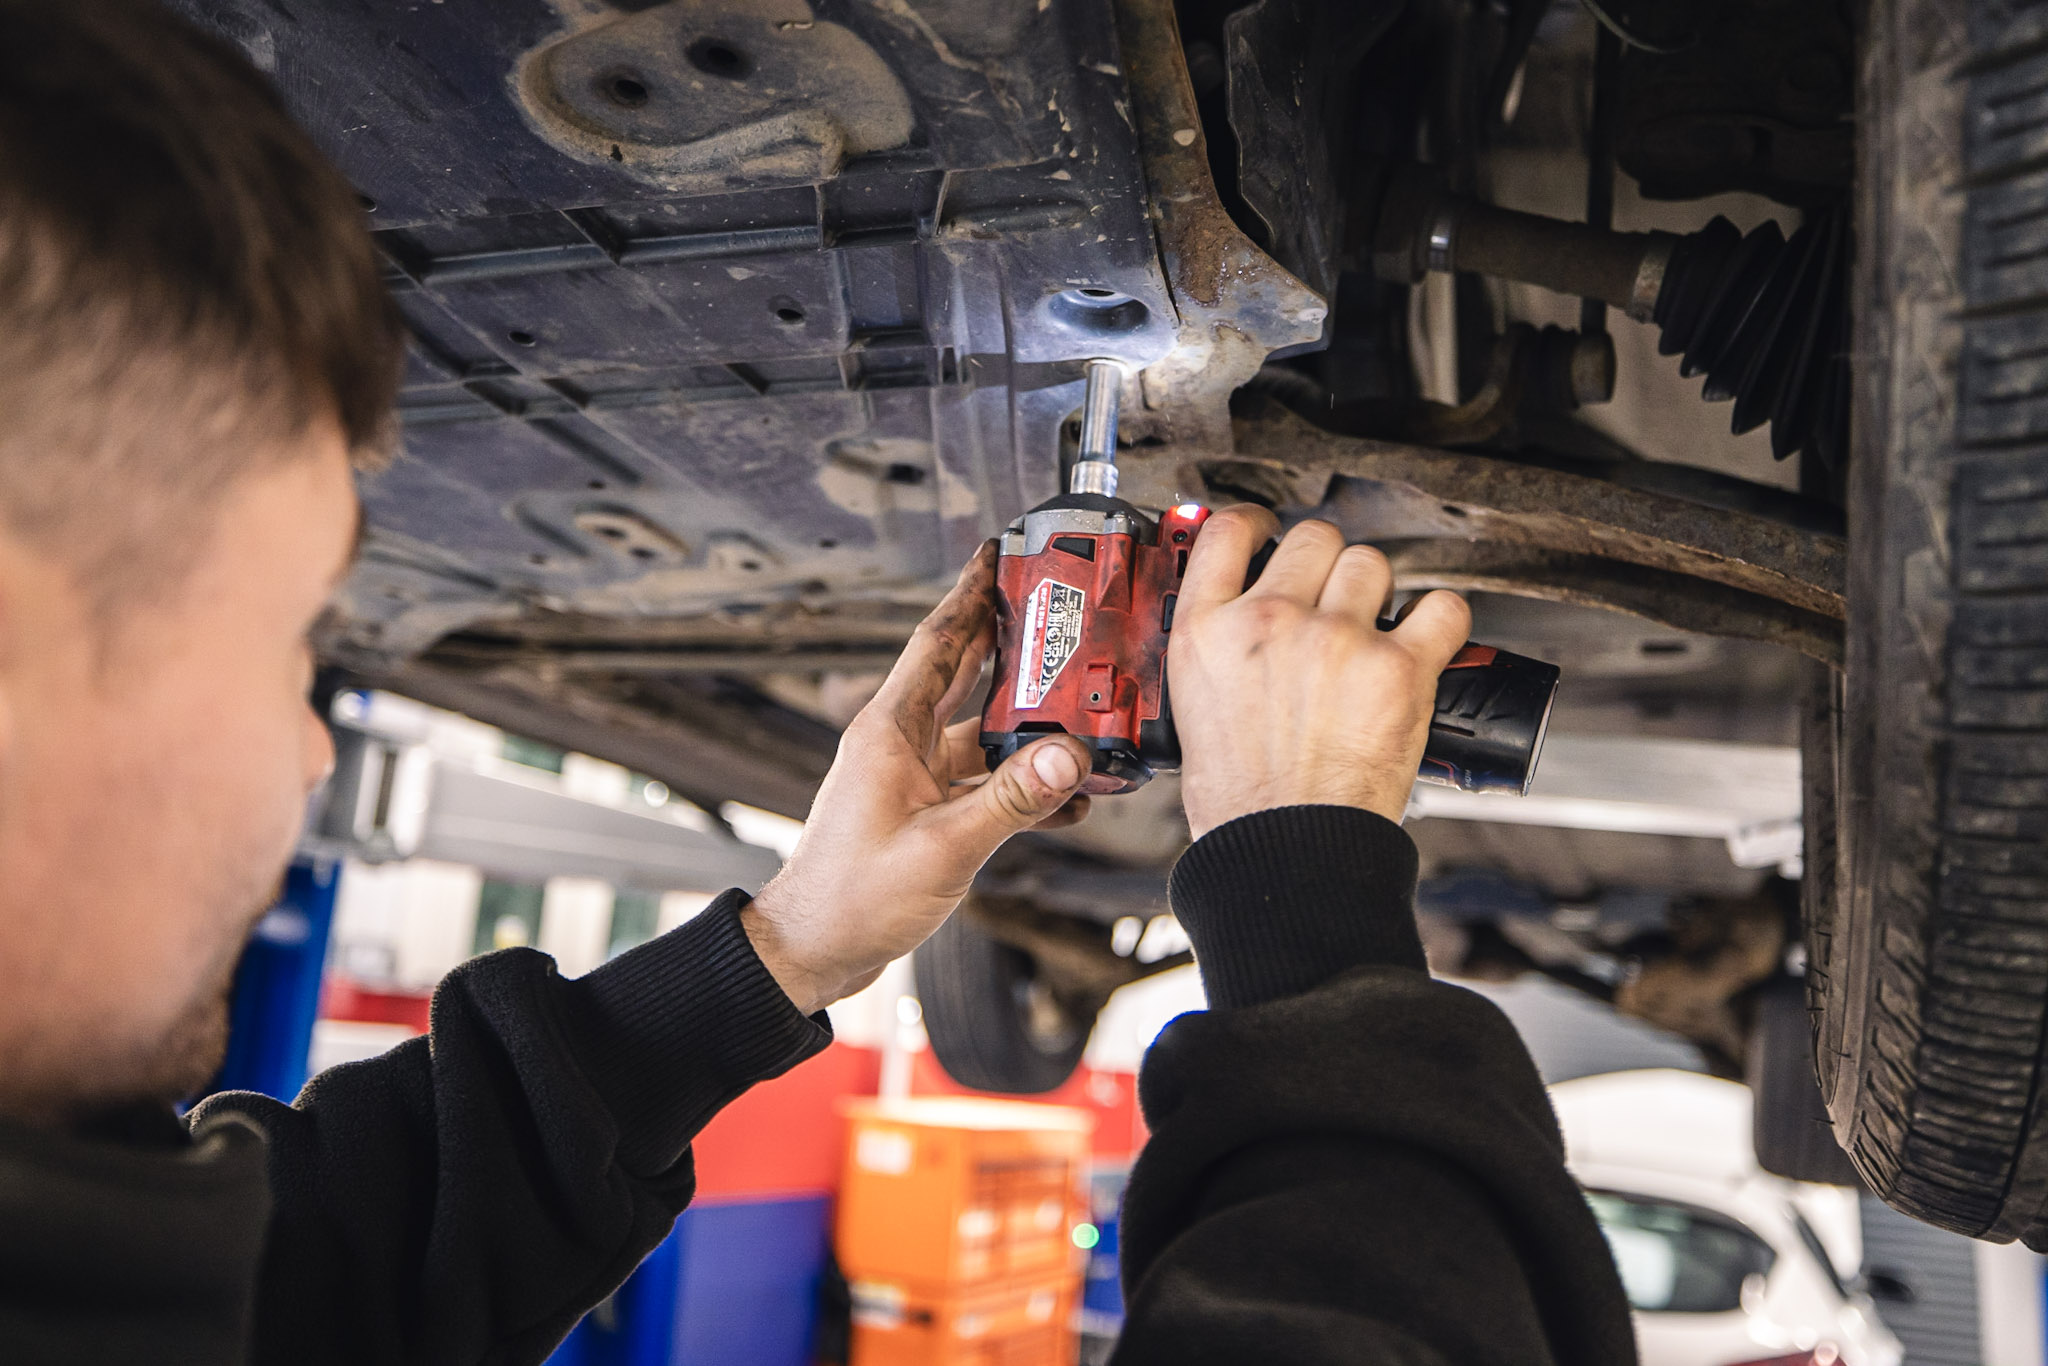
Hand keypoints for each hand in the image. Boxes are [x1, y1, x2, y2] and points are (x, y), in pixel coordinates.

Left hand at [741, 544, 1093, 1013]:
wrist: (815, 950)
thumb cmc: (853, 896)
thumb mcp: (944, 846)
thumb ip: (1011, 800)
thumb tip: (1068, 756)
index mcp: (890, 730)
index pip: (938, 640)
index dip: (970, 592)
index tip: (998, 553)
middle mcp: (900, 743)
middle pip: (964, 673)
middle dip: (1009, 638)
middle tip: (1053, 605)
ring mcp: (912, 776)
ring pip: (981, 731)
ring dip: (1028, 724)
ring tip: (1083, 708)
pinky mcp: (925, 811)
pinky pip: (983, 782)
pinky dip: (1022, 783)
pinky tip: (1065, 797)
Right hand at [1168, 507, 1471, 839]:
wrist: (1285, 849)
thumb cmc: (1240, 801)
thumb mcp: (1191, 706)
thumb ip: (1216, 647)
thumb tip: (1240, 618)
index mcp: (1208, 630)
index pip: (1228, 530)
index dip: (1257, 522)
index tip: (1269, 531)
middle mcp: (1271, 621)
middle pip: (1315, 538)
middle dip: (1327, 564)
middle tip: (1331, 600)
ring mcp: (1337, 639)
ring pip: (1373, 564)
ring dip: (1377, 592)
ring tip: (1372, 631)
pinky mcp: (1398, 668)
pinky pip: (1442, 607)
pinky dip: (1442, 621)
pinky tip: (1427, 639)